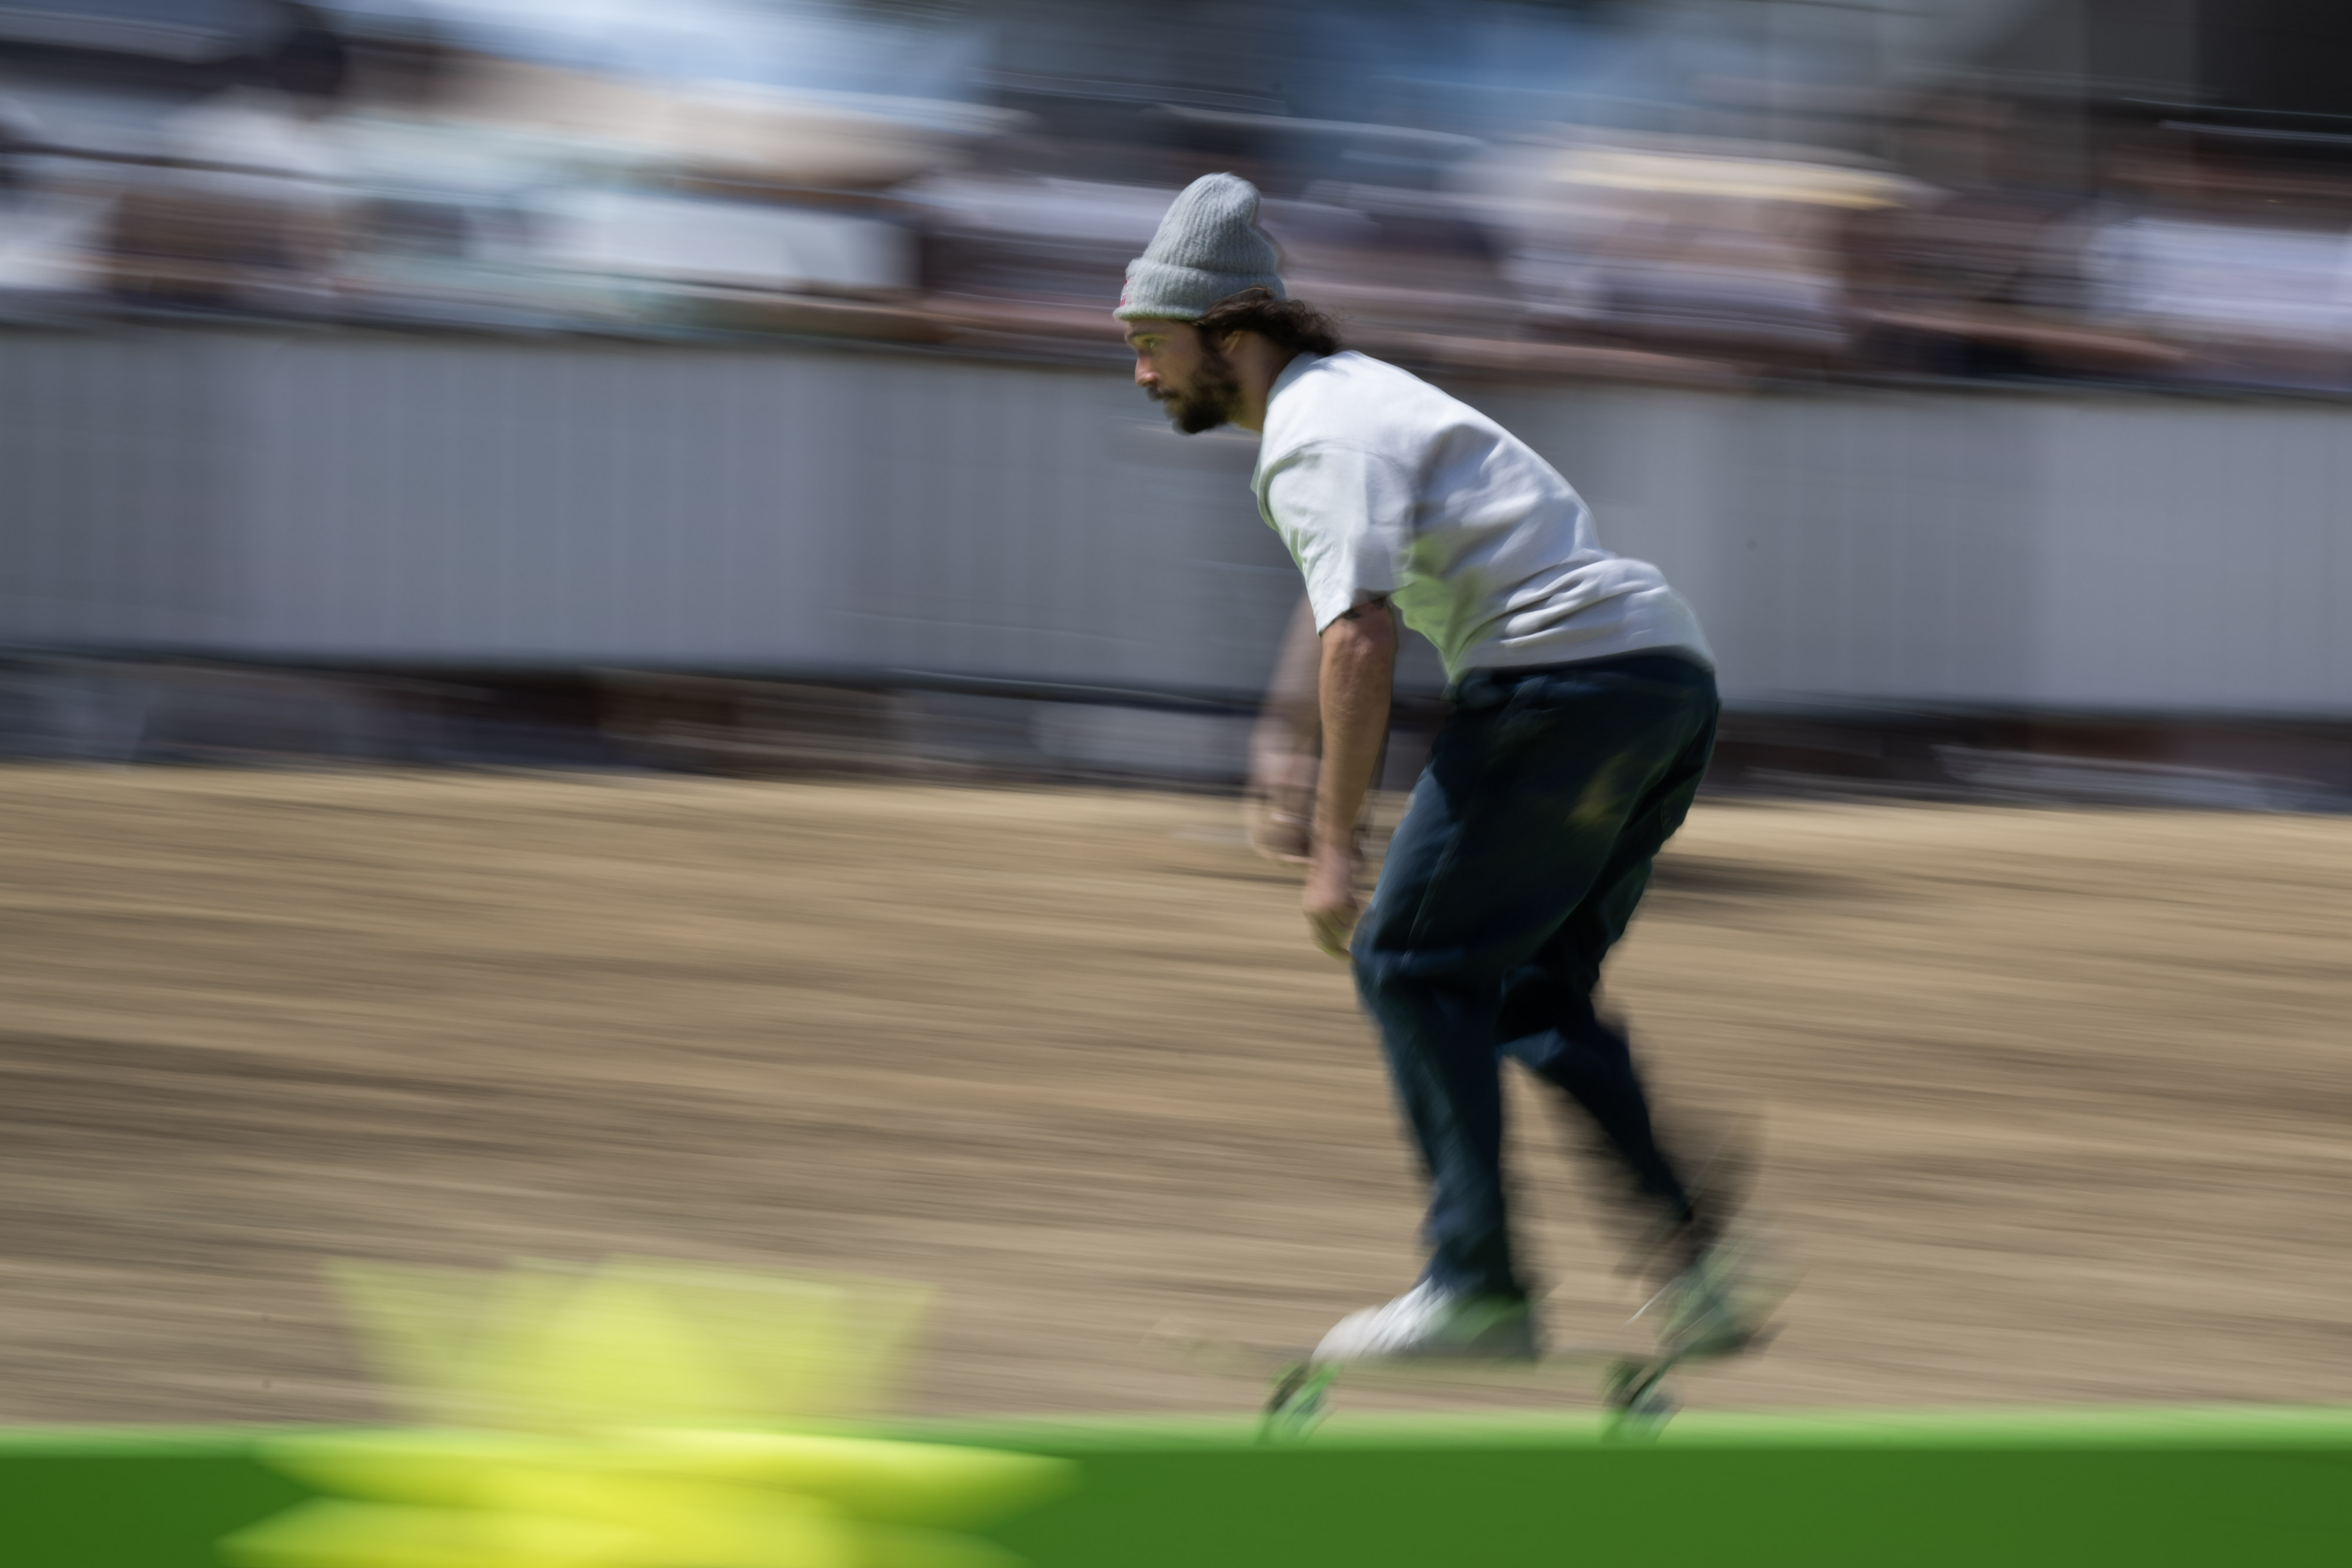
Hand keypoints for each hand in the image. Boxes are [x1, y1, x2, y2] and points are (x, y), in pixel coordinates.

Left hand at [1302, 844, 1359, 959]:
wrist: (1331, 848)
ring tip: (1349, 898)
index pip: (1319, 938)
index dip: (1332, 950)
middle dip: (1343, 944)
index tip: (1346, 957)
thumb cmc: (1331, 867)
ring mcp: (1325, 908)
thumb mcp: (1323, 893)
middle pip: (1333, 938)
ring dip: (1352, 917)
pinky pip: (1353, 915)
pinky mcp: (1337, 903)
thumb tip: (1340, 934)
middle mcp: (1314, 911)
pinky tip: (1351, 892)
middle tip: (1352, 954)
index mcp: (1308, 909)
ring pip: (1346, 927)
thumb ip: (1327, 912)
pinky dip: (1356, 906)